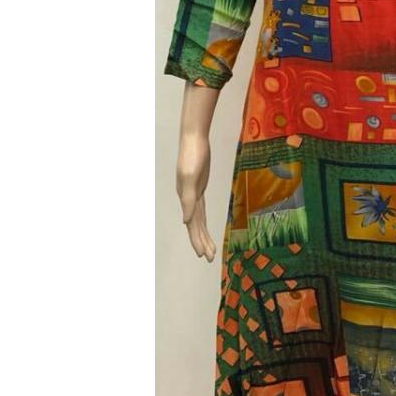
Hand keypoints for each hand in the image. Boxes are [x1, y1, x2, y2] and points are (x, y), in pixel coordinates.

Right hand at [176, 129, 215, 261]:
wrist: (194, 137)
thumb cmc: (193, 155)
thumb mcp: (191, 176)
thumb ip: (188, 199)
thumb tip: (186, 221)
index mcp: (186, 198)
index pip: (192, 225)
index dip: (197, 240)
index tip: (204, 255)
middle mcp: (188, 198)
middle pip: (195, 225)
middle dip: (201, 242)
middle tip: (210, 258)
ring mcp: (192, 192)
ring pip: (197, 218)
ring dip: (202, 234)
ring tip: (209, 249)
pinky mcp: (198, 186)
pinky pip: (200, 208)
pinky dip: (201, 219)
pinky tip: (202, 226)